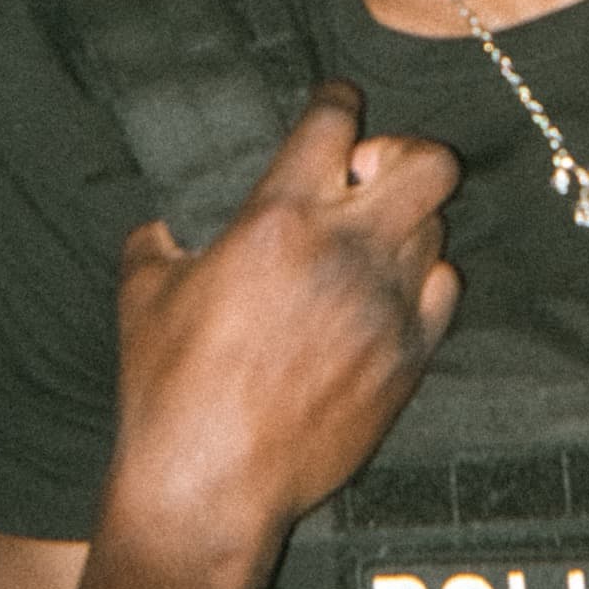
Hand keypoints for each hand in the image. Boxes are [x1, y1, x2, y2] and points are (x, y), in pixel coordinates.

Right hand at [105, 83, 459, 569]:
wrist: (211, 486)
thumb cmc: (167, 389)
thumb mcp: (143, 293)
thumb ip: (160, 238)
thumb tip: (167, 224)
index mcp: (278, 218)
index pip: (335, 120)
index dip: (338, 102)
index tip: (337, 106)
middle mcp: (346, 250)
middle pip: (427, 161)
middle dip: (400, 155)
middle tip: (364, 179)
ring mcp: (386, 304)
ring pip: (437, 224)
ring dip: (406, 221)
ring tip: (368, 241)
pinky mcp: (409, 356)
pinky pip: (445, 288)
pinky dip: (423, 279)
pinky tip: (388, 292)